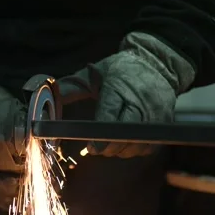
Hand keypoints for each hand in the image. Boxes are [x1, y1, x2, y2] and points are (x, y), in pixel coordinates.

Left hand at [58, 32, 194, 157]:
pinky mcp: (164, 123)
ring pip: (136, 145)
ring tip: (110, 145)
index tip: (90, 146)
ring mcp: (154, 114)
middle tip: (96, 148)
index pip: (109, 118)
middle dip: (107, 147)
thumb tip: (50, 96)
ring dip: (120, 150)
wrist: (158, 64)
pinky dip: (135, 150)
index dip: (98, 137)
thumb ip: (72, 87)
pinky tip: (126, 144)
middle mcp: (139, 102)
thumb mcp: (96, 72)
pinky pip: (148, 146)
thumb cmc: (123, 69)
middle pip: (123, 136)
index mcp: (118, 88)